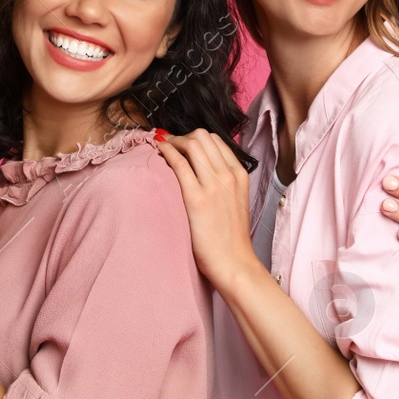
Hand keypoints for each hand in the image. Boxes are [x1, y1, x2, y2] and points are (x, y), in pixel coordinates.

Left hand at [156, 129, 259, 290]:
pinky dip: (167, 151)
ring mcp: (214, 185)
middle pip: (203, 137)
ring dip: (173, 141)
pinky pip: (179, 163)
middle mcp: (228, 175)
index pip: (216, 140)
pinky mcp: (197, 198)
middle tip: (171, 145)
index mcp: (239, 174)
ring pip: (192, 144)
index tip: (183, 143)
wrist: (234, 262)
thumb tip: (205, 169)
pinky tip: (158, 151)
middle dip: (183, 136)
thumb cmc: (231, 236)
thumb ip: (225, 182)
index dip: (196, 138)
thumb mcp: (236, 200)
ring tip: (162, 146)